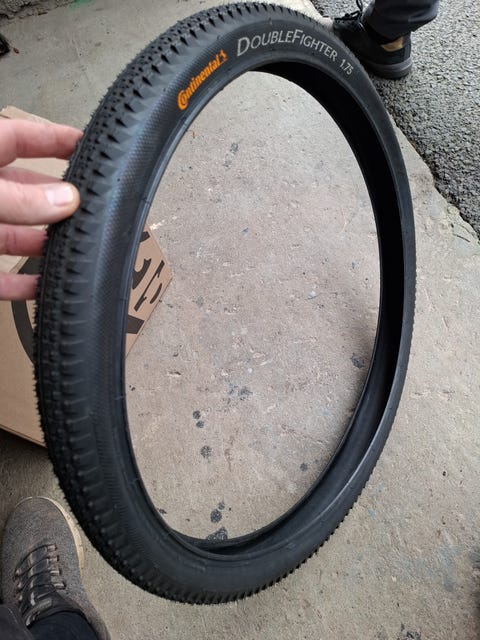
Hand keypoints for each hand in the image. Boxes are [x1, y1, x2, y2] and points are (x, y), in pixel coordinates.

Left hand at [0, 118, 81, 299]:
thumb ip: (18, 199)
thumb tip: (67, 200)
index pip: (18, 138)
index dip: (53, 138)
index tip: (88, 145)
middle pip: (24, 192)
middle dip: (57, 201)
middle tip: (90, 208)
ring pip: (15, 235)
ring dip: (44, 245)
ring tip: (75, 249)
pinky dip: (20, 285)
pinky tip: (43, 288)